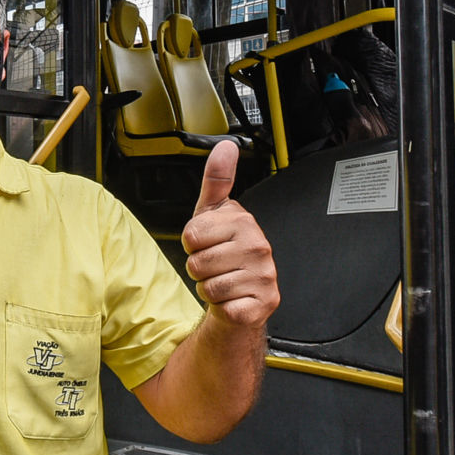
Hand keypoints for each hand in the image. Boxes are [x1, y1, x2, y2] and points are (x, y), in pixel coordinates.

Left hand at [181, 140, 278, 327]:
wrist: (241, 292)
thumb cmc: (223, 252)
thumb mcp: (213, 213)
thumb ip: (216, 180)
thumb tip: (225, 147)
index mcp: (244, 222)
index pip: (191, 235)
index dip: (192, 244)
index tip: (208, 244)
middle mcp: (258, 246)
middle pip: (197, 262)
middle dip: (198, 268)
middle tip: (215, 266)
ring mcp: (264, 275)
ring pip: (208, 286)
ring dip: (207, 288)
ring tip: (222, 280)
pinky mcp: (263, 302)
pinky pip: (223, 307)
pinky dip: (221, 308)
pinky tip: (232, 297)